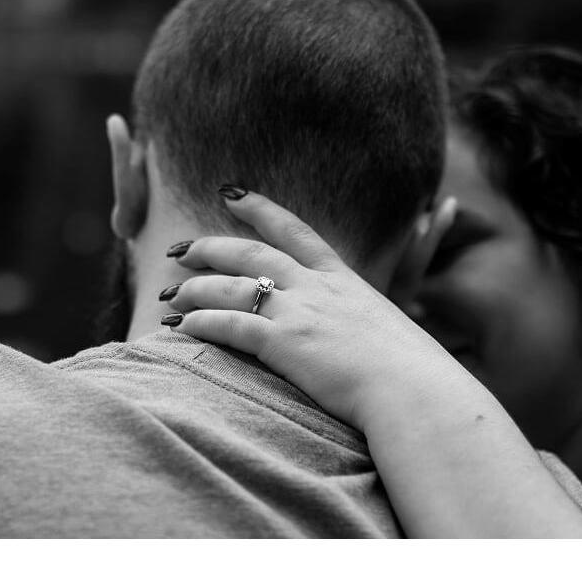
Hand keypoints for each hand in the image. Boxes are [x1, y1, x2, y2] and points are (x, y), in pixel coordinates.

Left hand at [164, 190, 467, 431]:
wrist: (413, 389)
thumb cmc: (408, 368)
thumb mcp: (384, 327)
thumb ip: (358, 320)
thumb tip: (353, 331)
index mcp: (341, 277)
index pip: (295, 230)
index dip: (259, 209)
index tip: (230, 194)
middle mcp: (316, 287)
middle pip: (251, 254)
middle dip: (209, 247)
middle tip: (178, 248)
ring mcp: (299, 312)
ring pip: (231, 287)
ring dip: (194, 289)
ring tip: (168, 295)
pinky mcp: (285, 344)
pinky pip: (229, 326)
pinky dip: (200, 324)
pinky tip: (178, 329)